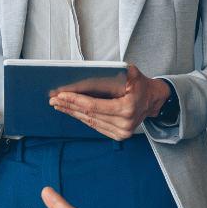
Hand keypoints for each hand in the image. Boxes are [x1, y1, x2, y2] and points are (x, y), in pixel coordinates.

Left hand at [49, 63, 169, 140]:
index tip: (61, 94)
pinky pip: (95, 126)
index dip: (76, 100)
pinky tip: (71, 111)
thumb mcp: (132, 73)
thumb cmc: (140, 85)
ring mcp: (122, 132)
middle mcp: (125, 123)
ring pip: (90, 122)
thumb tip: (92, 73)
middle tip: (54, 99)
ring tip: (58, 105)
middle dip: (69, 106)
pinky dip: (82, 118)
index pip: (94, 106)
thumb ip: (115, 72)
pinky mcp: (118, 135)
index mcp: (127, 108)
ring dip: (72, 112)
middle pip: (89, 115)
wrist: (152, 100)